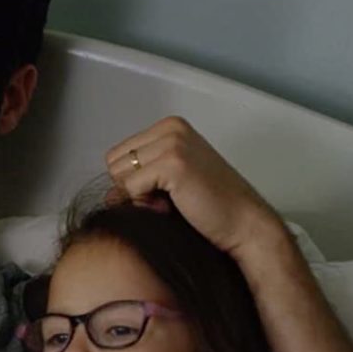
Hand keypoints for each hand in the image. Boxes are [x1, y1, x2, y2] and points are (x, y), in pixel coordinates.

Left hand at [104, 117, 284, 258]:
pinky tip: (171, 207)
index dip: (132, 182)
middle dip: (132, 188)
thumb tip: (108, 194)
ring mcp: (173, 143)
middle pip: (114, 163)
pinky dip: (144, 205)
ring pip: (119, 175)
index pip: (119, 155)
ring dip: (138, 197)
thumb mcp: (168, 184)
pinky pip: (129, 188)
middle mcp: (171, 128)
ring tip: (171, 202)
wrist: (244, 224)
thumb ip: (138, 180)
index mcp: (170, 127)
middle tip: (167, 199)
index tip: (164, 191)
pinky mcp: (173, 163)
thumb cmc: (211, 207)